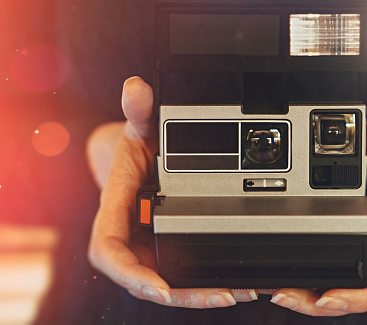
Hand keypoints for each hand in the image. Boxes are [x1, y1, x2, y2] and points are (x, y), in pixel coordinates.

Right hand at [86, 76, 256, 307]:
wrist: (133, 161)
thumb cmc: (131, 147)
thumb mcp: (137, 127)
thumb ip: (139, 110)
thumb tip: (137, 87)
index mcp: (115, 209)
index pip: (110, 251)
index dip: (132, 274)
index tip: (160, 287)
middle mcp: (128, 235)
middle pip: (146, 280)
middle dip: (184, 293)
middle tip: (225, 294)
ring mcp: (145, 245)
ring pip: (166, 283)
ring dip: (199, 293)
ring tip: (241, 291)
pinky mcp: (161, 249)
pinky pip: (178, 273)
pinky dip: (201, 282)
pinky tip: (232, 283)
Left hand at [269, 60, 366, 315]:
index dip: (363, 293)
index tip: (332, 297)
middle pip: (350, 290)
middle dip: (316, 299)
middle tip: (281, 292)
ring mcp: (350, 248)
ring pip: (330, 287)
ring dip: (302, 294)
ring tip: (270, 288)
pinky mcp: (332, 245)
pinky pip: (320, 272)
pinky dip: (301, 280)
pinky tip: (273, 276)